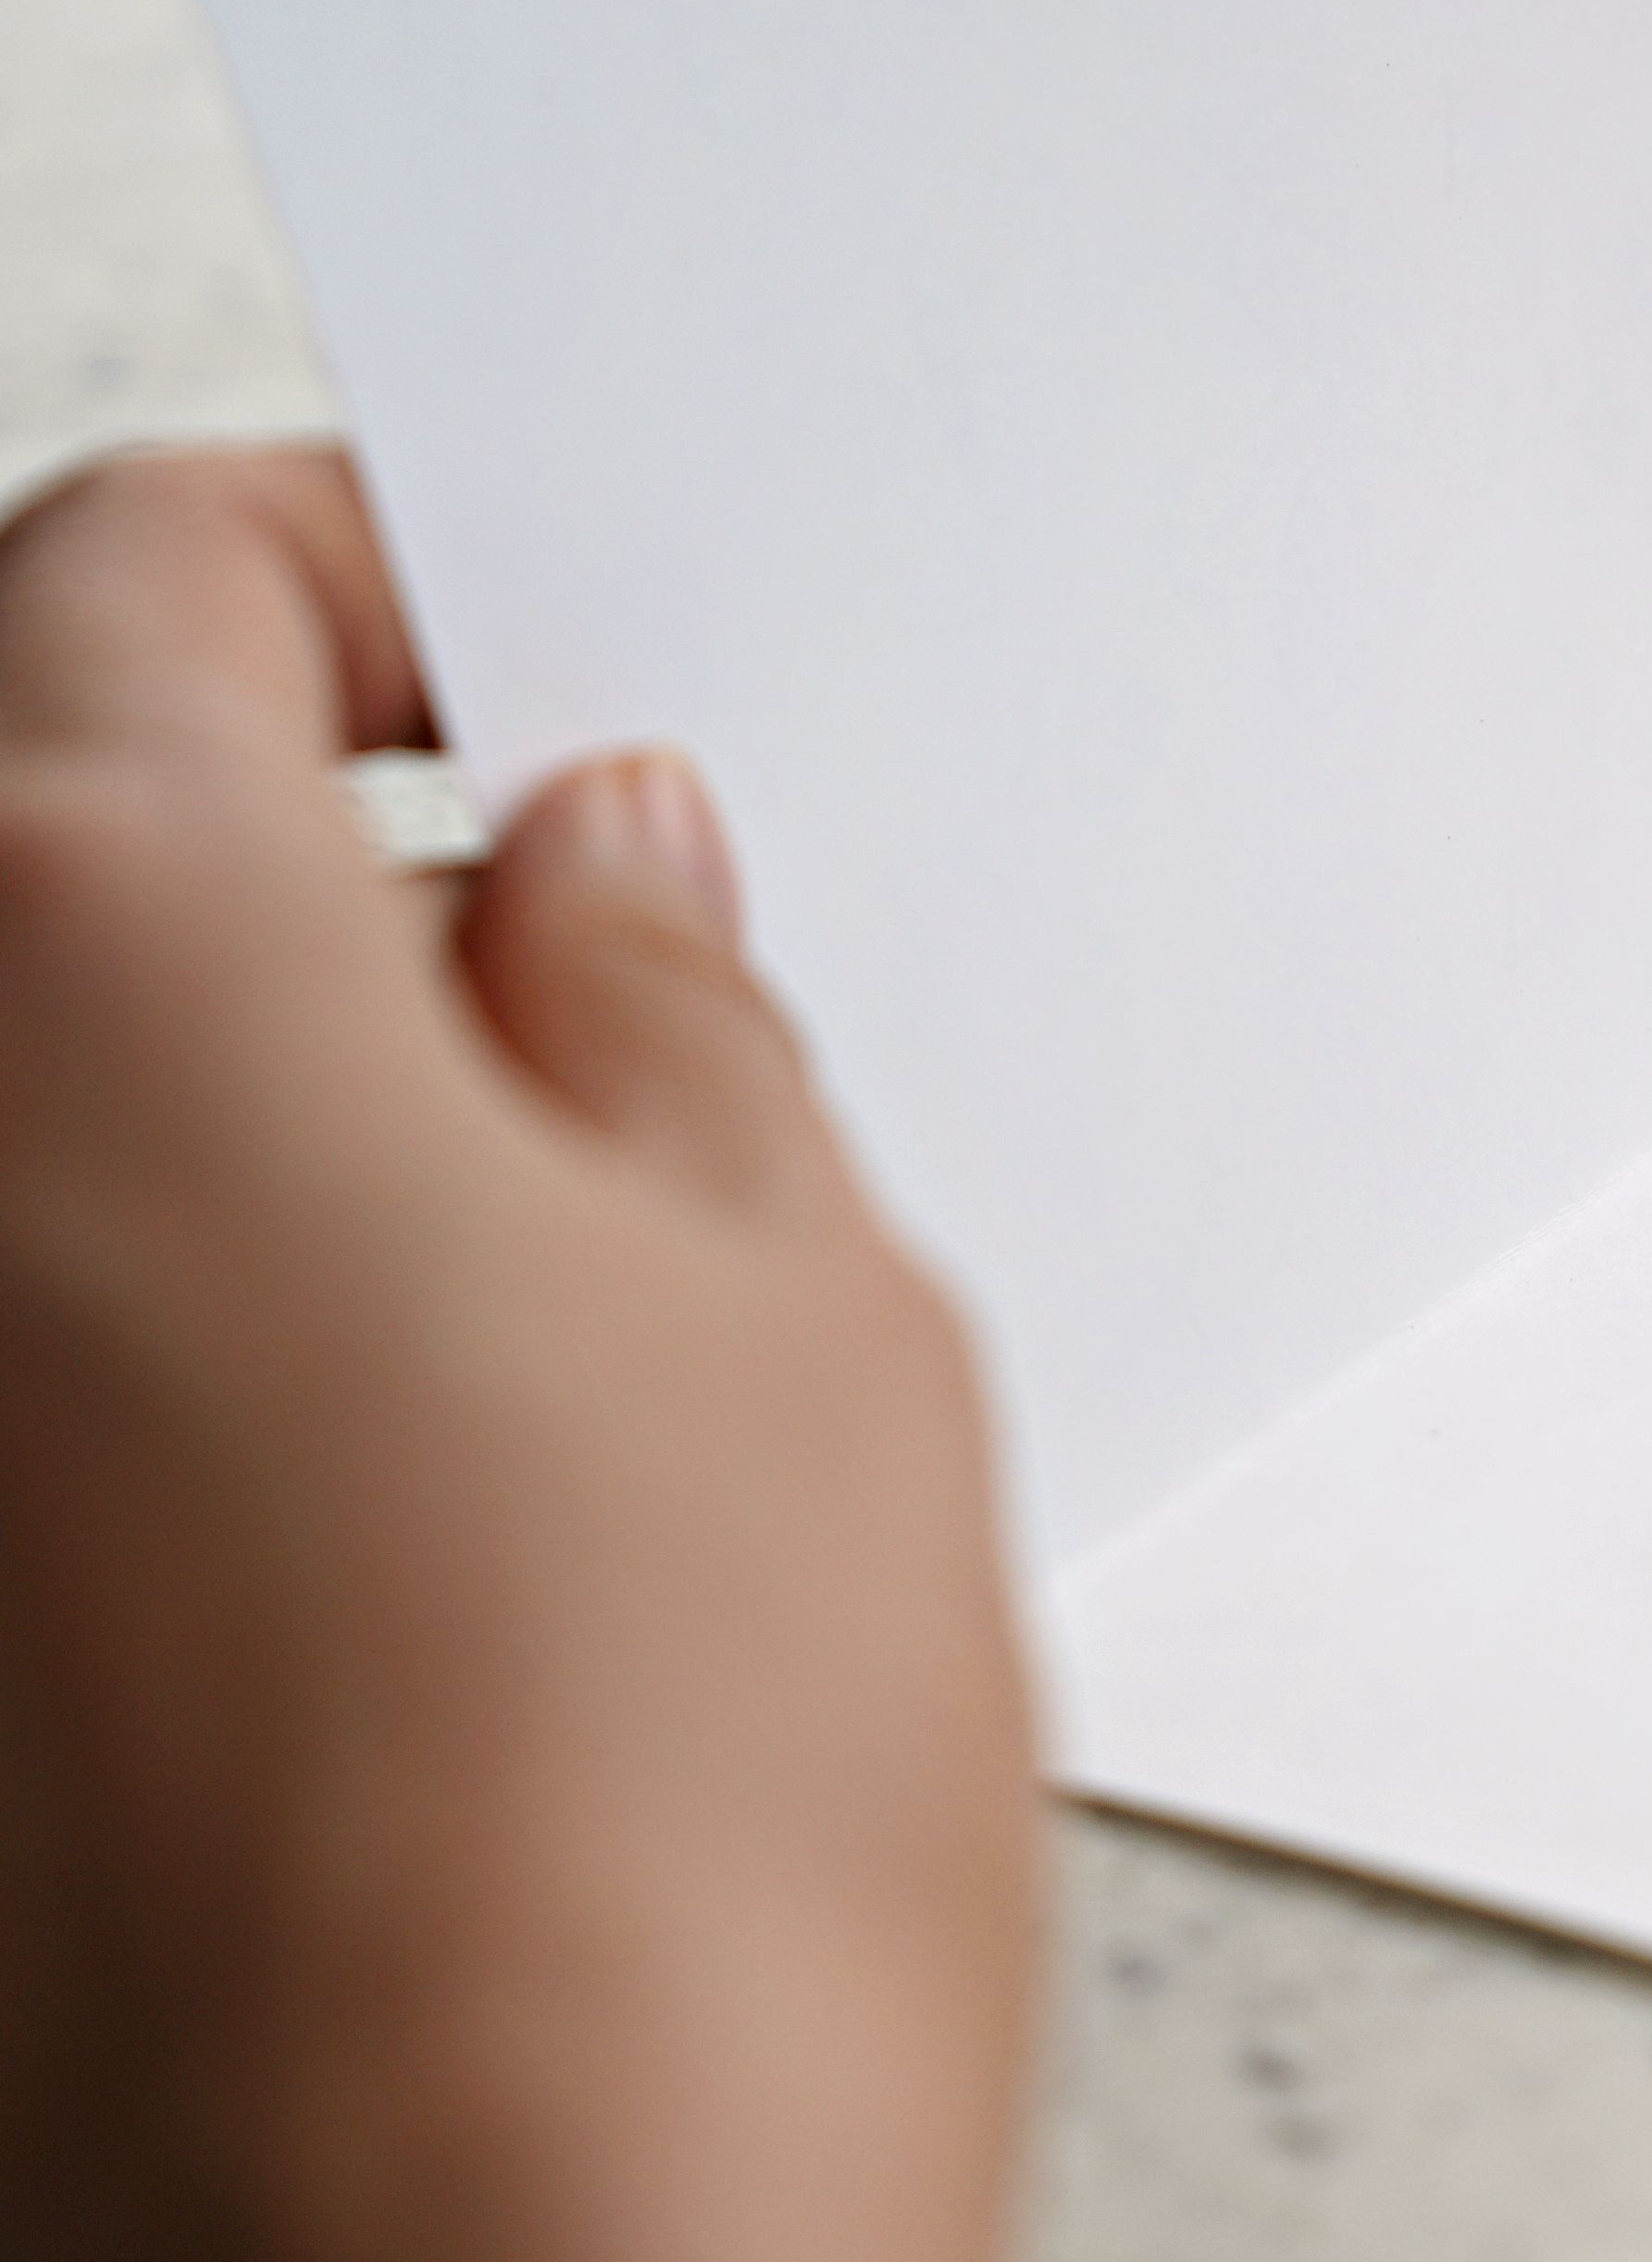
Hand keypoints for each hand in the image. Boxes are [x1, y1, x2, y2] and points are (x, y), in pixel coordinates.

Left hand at [0, 452, 1035, 2255]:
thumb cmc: (664, 1850)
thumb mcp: (808, 1306)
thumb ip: (668, 1019)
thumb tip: (586, 886)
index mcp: (103, 970)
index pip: (149, 569)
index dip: (352, 568)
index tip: (479, 656)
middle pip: (48, 853)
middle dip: (309, 869)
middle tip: (587, 983)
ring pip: (53, 1144)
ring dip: (262, 1136)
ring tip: (563, 1306)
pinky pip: (46, 1379)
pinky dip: (189, 1362)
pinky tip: (441, 1521)